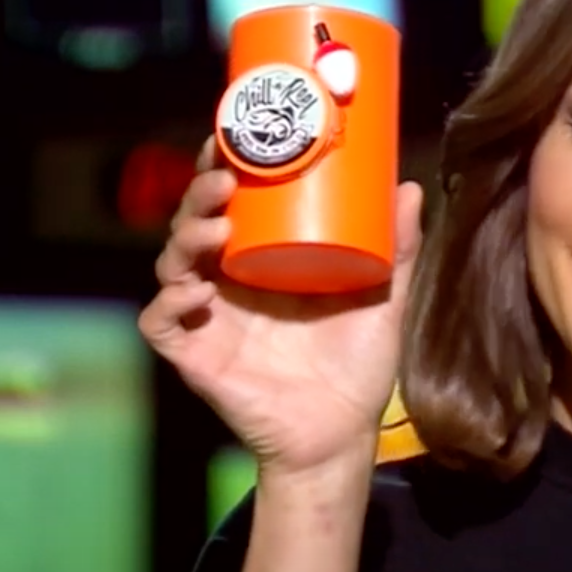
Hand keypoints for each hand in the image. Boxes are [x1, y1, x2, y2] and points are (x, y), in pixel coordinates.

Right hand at [139, 136, 423, 475]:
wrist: (340, 433)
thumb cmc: (357, 366)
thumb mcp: (383, 300)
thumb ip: (397, 250)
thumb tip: (411, 187)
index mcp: (265, 259)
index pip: (232, 203)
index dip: (223, 168)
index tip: (234, 138)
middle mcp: (230, 281)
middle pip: (195, 222)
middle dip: (199, 194)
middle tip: (223, 178)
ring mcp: (208, 317)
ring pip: (172, 263)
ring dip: (185, 237)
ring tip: (215, 227)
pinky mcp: (194, 355)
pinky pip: (161, 321)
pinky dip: (169, 303)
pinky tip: (197, 293)